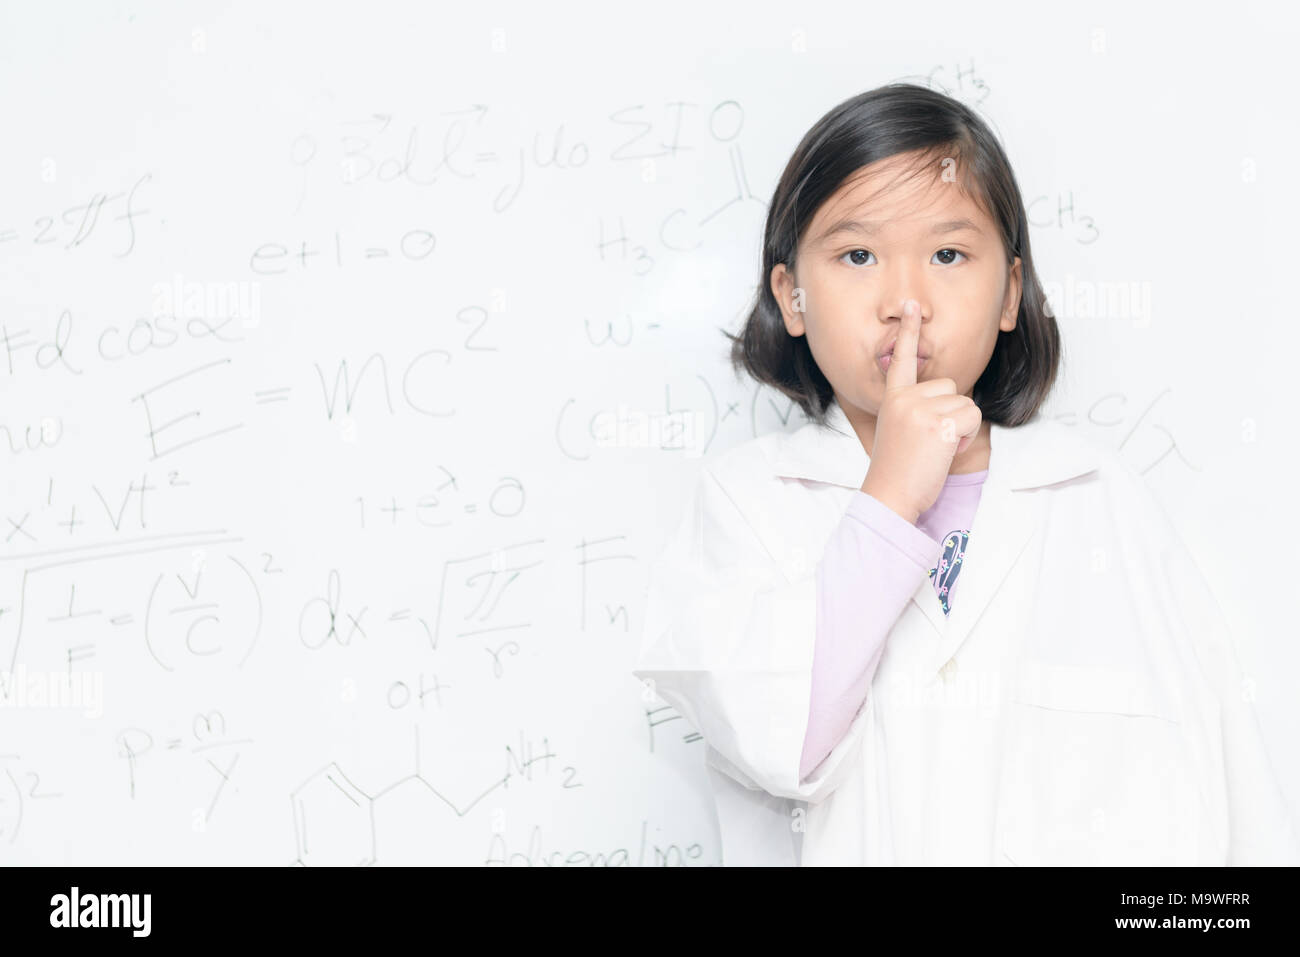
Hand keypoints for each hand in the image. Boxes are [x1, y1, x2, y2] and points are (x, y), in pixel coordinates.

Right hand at [860, 299, 982, 523]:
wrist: (888, 496)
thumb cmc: (897, 471)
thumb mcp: (899, 431)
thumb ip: (916, 410)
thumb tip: (950, 403)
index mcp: (893, 399)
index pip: (900, 359)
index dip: (908, 331)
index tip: (911, 306)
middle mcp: (904, 399)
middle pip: (950, 386)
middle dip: (951, 414)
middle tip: (929, 442)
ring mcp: (920, 410)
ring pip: (965, 403)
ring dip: (960, 429)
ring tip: (935, 450)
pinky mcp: (939, 424)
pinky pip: (972, 418)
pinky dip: (966, 438)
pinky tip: (944, 453)